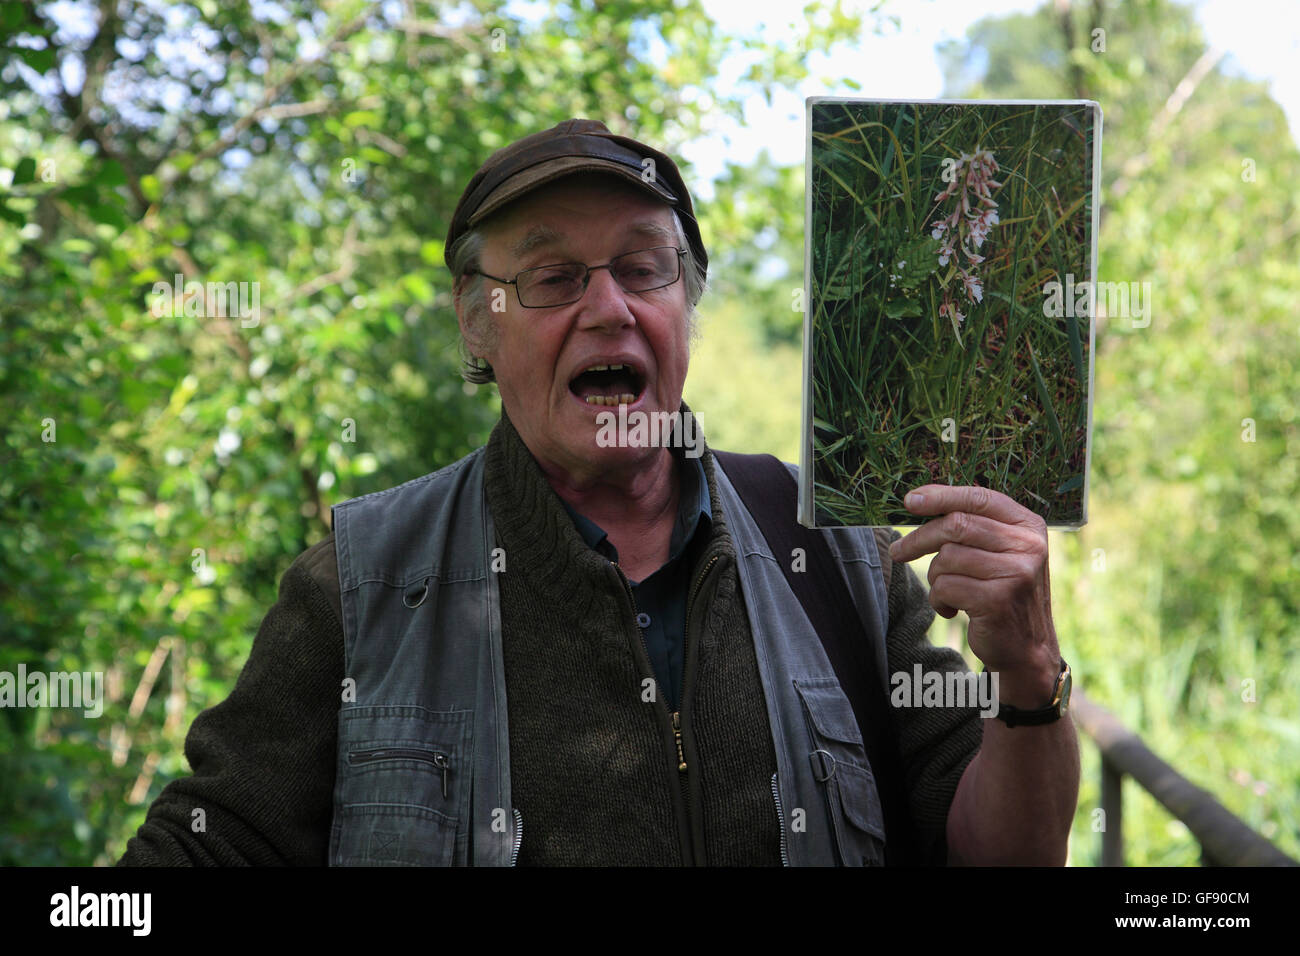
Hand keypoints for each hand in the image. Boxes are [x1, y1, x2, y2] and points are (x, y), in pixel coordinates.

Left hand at [889, 484, 1059, 699]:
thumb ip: (973, 527)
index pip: (979, 497)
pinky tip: (953, 609)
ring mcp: (1017, 572)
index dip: (941, 495)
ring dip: (935, 577)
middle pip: (956, 525)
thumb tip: (917, 501)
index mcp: (1028, 526)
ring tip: (949, 592)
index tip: (909, 500)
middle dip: (919, 539)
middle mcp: (1028, 545)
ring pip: (947, 558)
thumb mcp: (999, 554)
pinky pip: (946, 587)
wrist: (1026, 648)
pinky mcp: (999, 599)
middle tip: (898, 552)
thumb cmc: (1001, 593)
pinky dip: (939, 600)